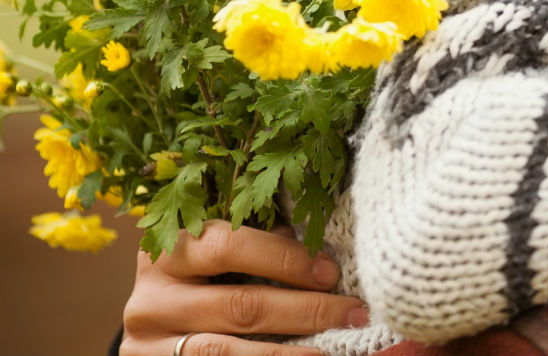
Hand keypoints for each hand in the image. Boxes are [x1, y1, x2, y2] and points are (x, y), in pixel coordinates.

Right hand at [121, 220, 367, 355]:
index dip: (285, 259)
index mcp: (167, 253)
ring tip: (332, 349)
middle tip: (353, 313)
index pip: (230, 247)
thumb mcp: (213, 257)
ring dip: (289, 352)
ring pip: (227, 352)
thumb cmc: (198, 281)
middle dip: (306, 310)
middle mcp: (151, 301)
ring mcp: (149, 347)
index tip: (331, 273)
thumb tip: (321, 259)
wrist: (153, 329)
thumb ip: (256, 248)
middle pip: (240, 306)